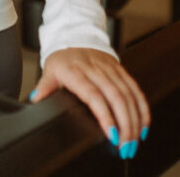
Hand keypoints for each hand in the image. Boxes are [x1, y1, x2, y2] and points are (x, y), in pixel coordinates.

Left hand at [29, 47, 150, 159]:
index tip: (112, 135)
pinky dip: (142, 108)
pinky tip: (143, 126)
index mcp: (76, 70)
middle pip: (116, 97)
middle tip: (126, 147)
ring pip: (128, 95)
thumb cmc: (63, 58)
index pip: (93, 95)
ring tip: (134, 142)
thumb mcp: (50, 70)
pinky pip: (135, 89)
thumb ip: (45, 86)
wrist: (75, 34)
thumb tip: (36, 99)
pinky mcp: (121, 70)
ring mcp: (110, 69)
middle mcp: (96, 69)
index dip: (105, 116)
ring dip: (135, 121)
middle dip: (125, 125)